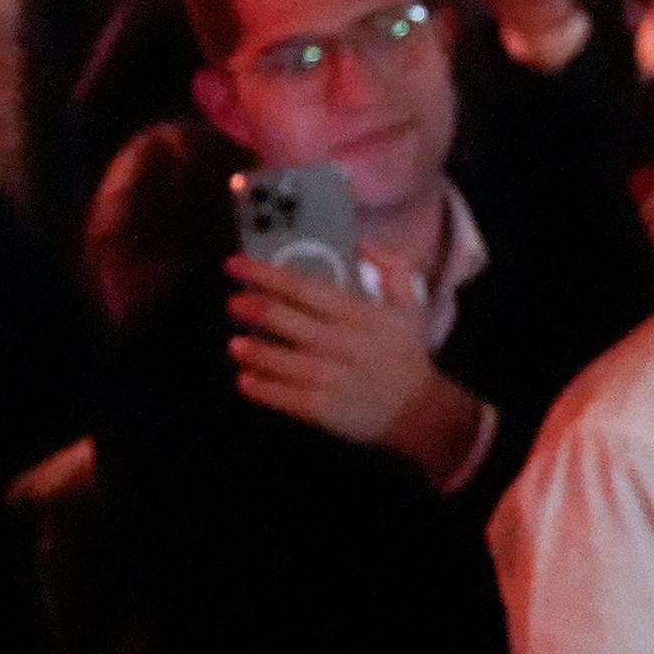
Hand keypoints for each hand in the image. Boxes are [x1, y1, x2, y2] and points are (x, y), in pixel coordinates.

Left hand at [225, 253, 482, 471]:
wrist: (419, 411)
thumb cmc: (406, 354)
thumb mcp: (410, 305)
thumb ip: (391, 267)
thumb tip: (361, 243)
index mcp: (356, 314)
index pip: (302, 287)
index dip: (264, 274)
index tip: (235, 264)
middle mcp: (339, 342)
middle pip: (282, 319)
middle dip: (250, 308)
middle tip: (233, 304)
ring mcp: (327, 377)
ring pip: (275, 359)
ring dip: (250, 350)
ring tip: (235, 345)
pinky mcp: (320, 408)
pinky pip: (279, 395)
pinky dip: (258, 386)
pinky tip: (246, 379)